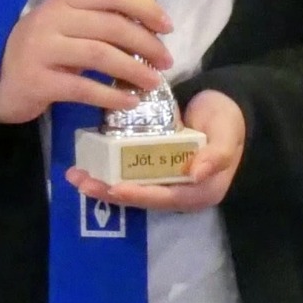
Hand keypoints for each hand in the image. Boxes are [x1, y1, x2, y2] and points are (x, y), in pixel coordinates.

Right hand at [0, 0, 172, 126]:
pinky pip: (83, 88)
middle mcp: (51, 20)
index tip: (167, 28)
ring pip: (100, 55)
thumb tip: (151, 30)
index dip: (145, 8)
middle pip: (111, 26)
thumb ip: (99, 23)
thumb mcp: (68, 29)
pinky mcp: (37, 80)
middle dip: (146, 45)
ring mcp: (41, 49)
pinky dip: (111, 96)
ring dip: (134, 70)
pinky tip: (129, 102)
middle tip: (166, 63)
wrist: (0, 85)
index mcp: (63, 1)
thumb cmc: (44, 55)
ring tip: (154, 83)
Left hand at [67, 88, 245, 214]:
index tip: (114, 189)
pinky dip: (108, 170)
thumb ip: (216, 154)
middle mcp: (179, 191)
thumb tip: (197, 174)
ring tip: (76, 176)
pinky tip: (85, 164)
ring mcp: (163, 179)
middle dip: (111, 192)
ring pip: (130, 187)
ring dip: (102, 183)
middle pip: (142, 197)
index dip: (139, 195)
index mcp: (200, 191)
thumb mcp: (227, 134)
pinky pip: (128, 173)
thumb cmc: (226, 121)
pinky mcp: (151, 167)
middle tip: (82, 183)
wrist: (221, 105)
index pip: (166, 198)